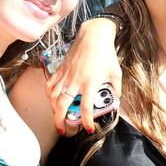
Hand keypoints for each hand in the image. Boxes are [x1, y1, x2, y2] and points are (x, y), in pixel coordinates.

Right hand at [47, 17, 121, 133]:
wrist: (94, 35)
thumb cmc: (106, 53)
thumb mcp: (116, 72)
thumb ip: (116, 87)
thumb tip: (116, 98)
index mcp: (91, 83)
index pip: (86, 107)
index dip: (86, 120)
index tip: (87, 129)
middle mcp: (76, 81)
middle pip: (62, 104)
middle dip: (59, 120)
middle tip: (62, 130)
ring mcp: (66, 75)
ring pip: (53, 96)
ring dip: (53, 109)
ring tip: (57, 116)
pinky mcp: (61, 68)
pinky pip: (50, 84)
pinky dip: (49, 94)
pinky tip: (52, 99)